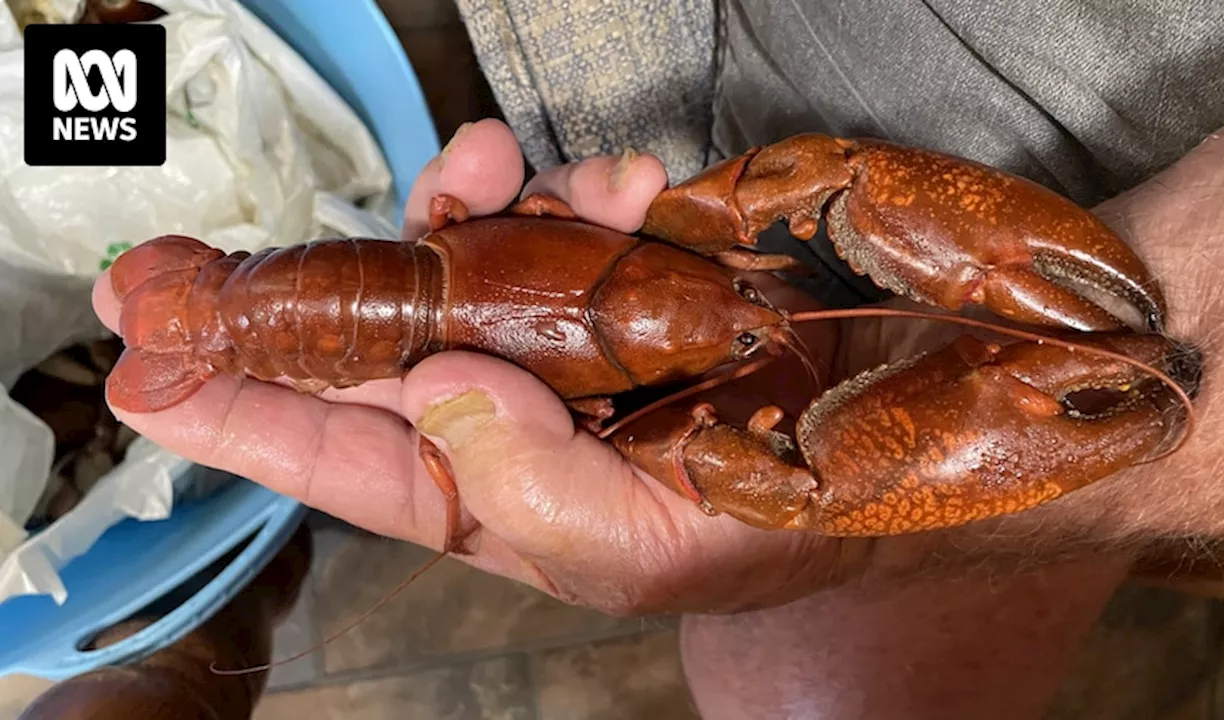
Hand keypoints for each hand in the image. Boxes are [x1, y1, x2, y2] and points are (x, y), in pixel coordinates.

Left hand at [91, 119, 875, 614]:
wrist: (865, 458)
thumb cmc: (745, 531)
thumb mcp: (626, 546)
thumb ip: (521, 484)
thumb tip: (433, 383)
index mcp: (480, 488)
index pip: (334, 454)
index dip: (234, 414)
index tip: (143, 372)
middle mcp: (499, 401)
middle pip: (365, 337)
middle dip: (283, 291)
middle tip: (192, 263)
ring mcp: (552, 327)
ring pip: (455, 254)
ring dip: (456, 202)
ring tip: (491, 164)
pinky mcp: (615, 267)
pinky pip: (563, 210)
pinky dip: (580, 183)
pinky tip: (626, 184)